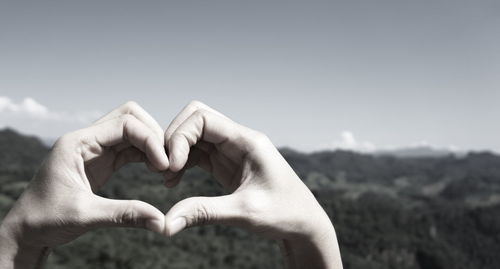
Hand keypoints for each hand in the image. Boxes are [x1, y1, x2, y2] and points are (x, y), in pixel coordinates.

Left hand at [0, 102, 168, 268]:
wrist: (27, 230)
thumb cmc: (46, 220)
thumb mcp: (86, 216)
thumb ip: (125, 215)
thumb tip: (161, 222)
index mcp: (78, 142)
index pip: (124, 124)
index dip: (150, 140)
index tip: (165, 165)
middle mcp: (87, 139)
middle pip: (130, 117)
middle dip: (153, 135)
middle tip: (167, 162)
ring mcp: (95, 149)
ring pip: (132, 132)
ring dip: (152, 146)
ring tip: (165, 169)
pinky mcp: (102, 161)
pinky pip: (130, 149)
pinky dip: (146, 156)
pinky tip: (156, 170)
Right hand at [163, 101, 342, 268]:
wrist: (303, 224)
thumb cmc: (285, 214)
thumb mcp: (244, 212)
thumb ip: (204, 213)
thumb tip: (166, 223)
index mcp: (247, 141)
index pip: (203, 118)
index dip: (179, 137)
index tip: (170, 166)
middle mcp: (239, 140)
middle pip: (195, 119)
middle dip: (174, 139)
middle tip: (163, 168)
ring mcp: (232, 151)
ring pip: (194, 136)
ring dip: (176, 152)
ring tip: (167, 178)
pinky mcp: (227, 164)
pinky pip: (198, 153)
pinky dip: (182, 163)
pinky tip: (174, 181)